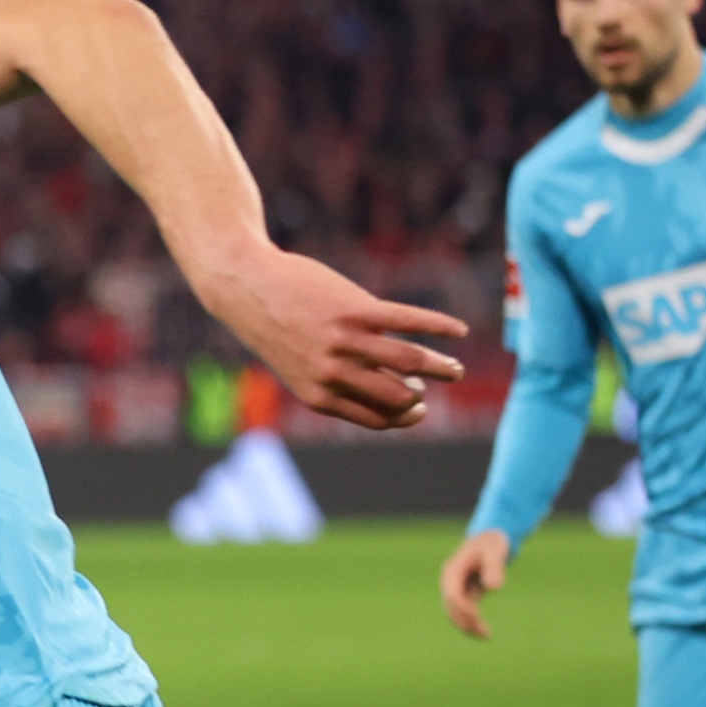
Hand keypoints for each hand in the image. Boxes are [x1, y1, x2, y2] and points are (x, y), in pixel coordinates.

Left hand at [192, 243, 467, 429]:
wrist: (246, 287)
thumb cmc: (276, 329)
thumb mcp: (298, 368)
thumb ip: (334, 384)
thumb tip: (384, 390)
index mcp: (320, 396)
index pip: (377, 419)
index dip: (405, 417)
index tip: (419, 405)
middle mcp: (333, 374)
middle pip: (398, 396)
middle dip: (426, 395)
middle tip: (441, 382)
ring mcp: (345, 341)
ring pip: (410, 362)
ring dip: (442, 367)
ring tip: (456, 369)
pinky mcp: (356, 308)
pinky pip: (409, 321)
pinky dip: (440, 327)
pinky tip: (459, 331)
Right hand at [438, 529, 510, 639]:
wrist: (491, 538)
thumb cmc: (493, 542)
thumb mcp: (495, 551)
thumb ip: (494, 567)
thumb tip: (493, 587)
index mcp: (452, 571)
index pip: (452, 594)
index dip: (462, 607)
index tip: (477, 616)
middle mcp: (450, 581)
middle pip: (451, 607)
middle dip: (465, 621)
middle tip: (485, 633)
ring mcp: (456, 588)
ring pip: (455, 612)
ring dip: (467, 625)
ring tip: (486, 636)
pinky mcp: (465, 592)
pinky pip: (464, 611)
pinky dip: (472, 622)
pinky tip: (485, 632)